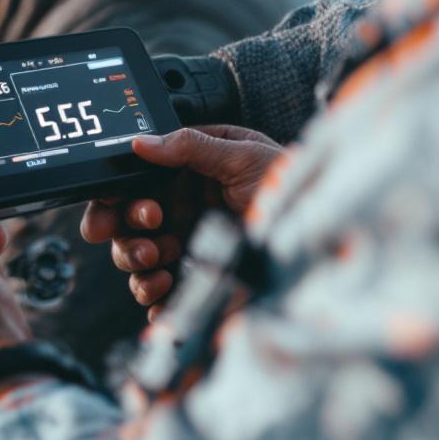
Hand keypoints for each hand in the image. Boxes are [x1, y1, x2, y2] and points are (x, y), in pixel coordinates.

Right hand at [81, 126, 282, 319]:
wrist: (324, 235)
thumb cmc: (288, 184)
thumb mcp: (242, 154)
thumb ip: (189, 146)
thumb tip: (141, 143)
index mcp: (181, 175)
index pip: (130, 185)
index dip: (114, 196)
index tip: (120, 205)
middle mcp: (176, 210)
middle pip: (122, 225)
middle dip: (122, 233)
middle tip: (146, 234)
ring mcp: (183, 246)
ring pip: (133, 259)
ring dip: (134, 261)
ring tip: (159, 258)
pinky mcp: (194, 279)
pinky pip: (156, 294)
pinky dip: (150, 297)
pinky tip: (165, 287)